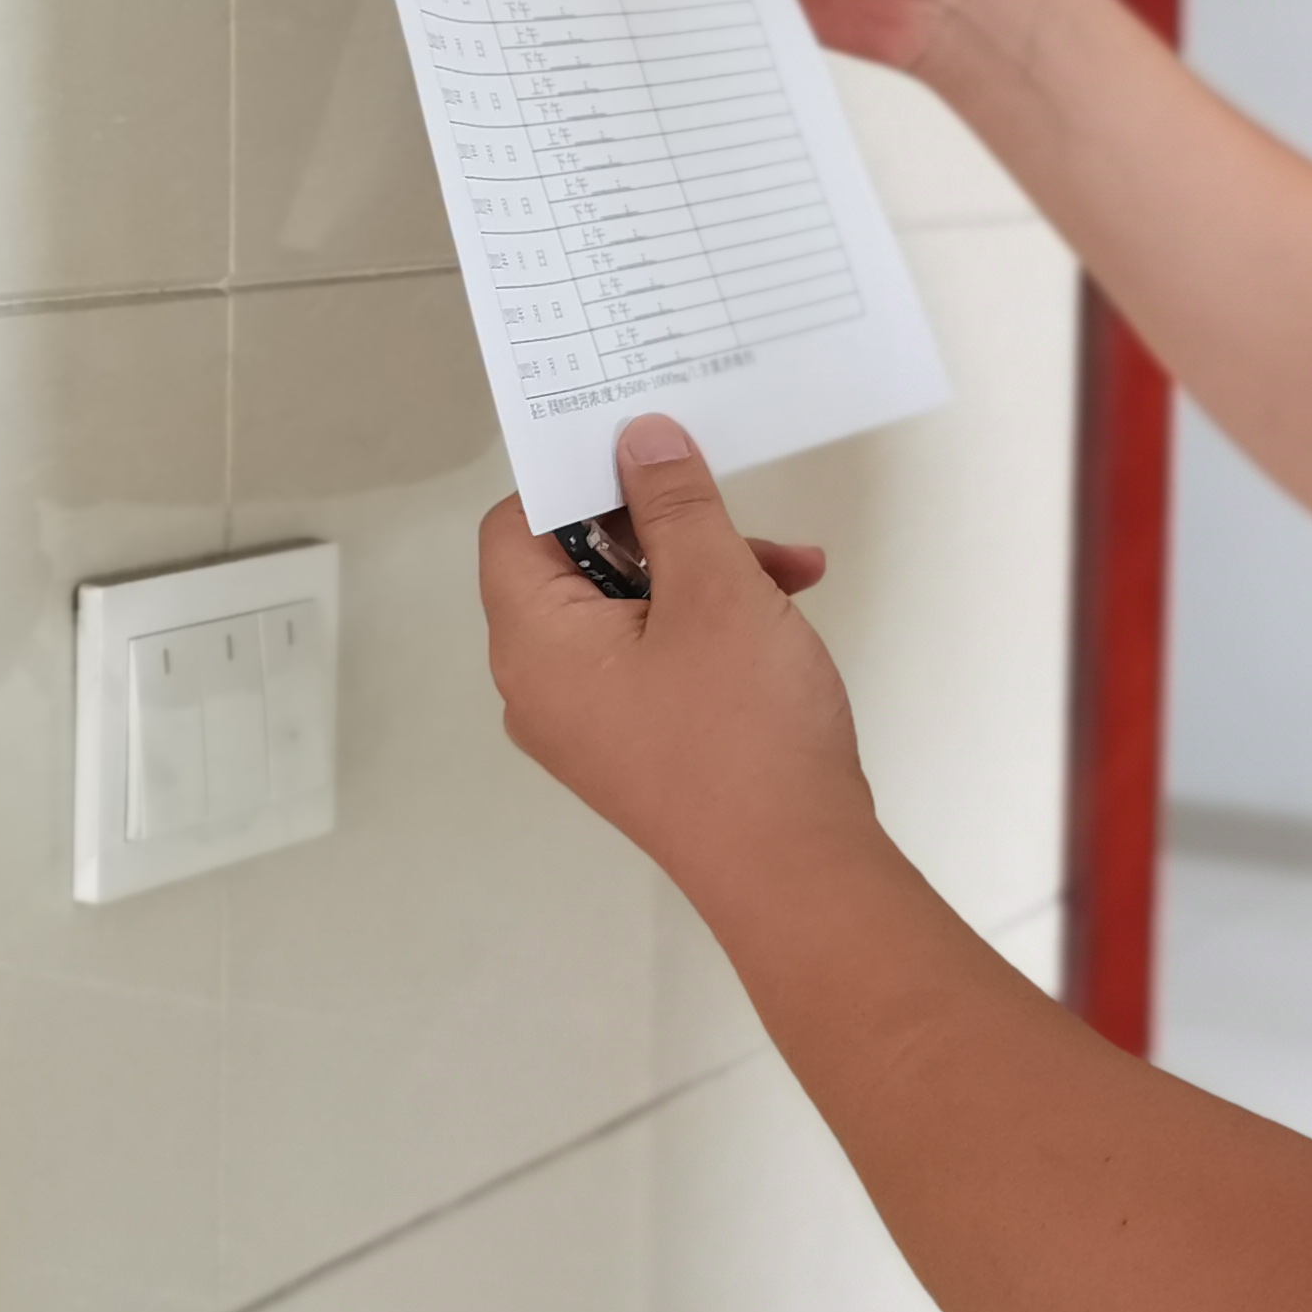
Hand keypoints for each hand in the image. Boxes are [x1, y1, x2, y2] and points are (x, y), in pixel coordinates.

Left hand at [477, 412, 877, 901]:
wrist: (794, 871)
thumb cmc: (744, 732)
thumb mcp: (717, 589)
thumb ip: (674, 504)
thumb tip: (638, 440)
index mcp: (534, 643)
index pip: (516, 525)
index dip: (578, 477)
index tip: (651, 452)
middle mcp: (542, 685)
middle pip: (577, 563)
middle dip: (666, 527)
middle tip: (741, 515)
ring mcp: (589, 722)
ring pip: (629, 607)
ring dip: (705, 571)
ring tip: (792, 572)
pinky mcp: (636, 745)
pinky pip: (653, 655)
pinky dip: (708, 622)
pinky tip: (780, 615)